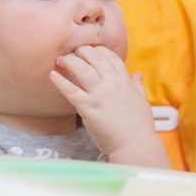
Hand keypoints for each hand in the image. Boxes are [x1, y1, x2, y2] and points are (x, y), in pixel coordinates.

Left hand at [49, 45, 169, 167]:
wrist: (135, 145)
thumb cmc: (140, 126)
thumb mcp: (142, 101)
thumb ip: (137, 86)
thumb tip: (137, 74)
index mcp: (125, 81)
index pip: (110, 57)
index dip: (98, 49)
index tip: (89, 49)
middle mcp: (112, 84)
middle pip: (94, 57)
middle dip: (81, 50)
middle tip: (72, 51)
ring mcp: (100, 95)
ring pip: (82, 69)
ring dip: (69, 60)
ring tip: (60, 59)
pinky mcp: (88, 108)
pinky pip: (70, 91)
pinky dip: (60, 81)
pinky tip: (52, 75)